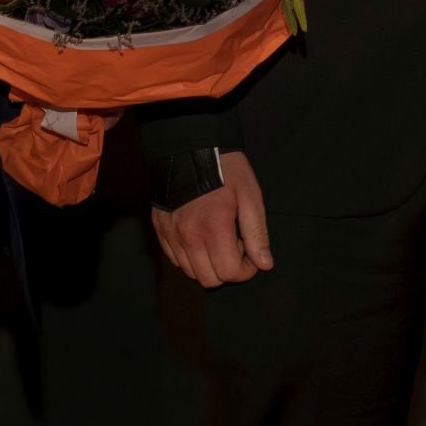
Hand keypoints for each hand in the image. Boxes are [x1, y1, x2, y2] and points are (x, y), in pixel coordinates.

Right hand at [150, 150, 272, 287]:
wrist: (187, 145)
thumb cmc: (224, 168)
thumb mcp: (249, 194)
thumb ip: (257, 232)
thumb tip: (264, 264)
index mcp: (213, 228)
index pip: (230, 272)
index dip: (246, 269)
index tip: (251, 254)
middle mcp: (188, 237)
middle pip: (210, 280)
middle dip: (228, 269)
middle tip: (235, 244)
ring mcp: (171, 235)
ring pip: (191, 273)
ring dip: (208, 264)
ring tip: (218, 238)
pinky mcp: (160, 230)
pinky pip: (175, 260)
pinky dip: (190, 257)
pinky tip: (201, 237)